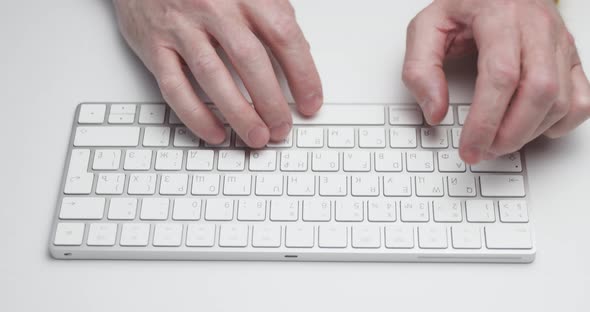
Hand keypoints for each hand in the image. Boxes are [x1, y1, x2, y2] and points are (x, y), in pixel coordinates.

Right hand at [113, 0, 322, 147]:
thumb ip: (271, 17)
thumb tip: (300, 56)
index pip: (283, 35)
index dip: (302, 74)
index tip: (311, 102)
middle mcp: (214, 7)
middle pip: (250, 59)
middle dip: (271, 101)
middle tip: (282, 127)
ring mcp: (182, 27)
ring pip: (213, 76)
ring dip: (238, 113)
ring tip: (256, 137)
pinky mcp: (154, 45)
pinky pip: (175, 86)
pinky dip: (196, 115)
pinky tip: (214, 132)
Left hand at [402, 0, 589, 163]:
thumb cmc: (465, 4)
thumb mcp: (427, 27)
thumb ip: (420, 69)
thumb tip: (434, 111)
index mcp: (499, 15)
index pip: (500, 75)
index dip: (485, 120)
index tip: (469, 146)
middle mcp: (537, 27)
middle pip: (539, 91)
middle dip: (510, 133)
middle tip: (483, 151)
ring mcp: (558, 42)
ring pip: (561, 98)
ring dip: (530, 132)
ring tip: (498, 142)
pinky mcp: (570, 56)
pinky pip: (582, 98)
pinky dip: (561, 122)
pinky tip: (532, 127)